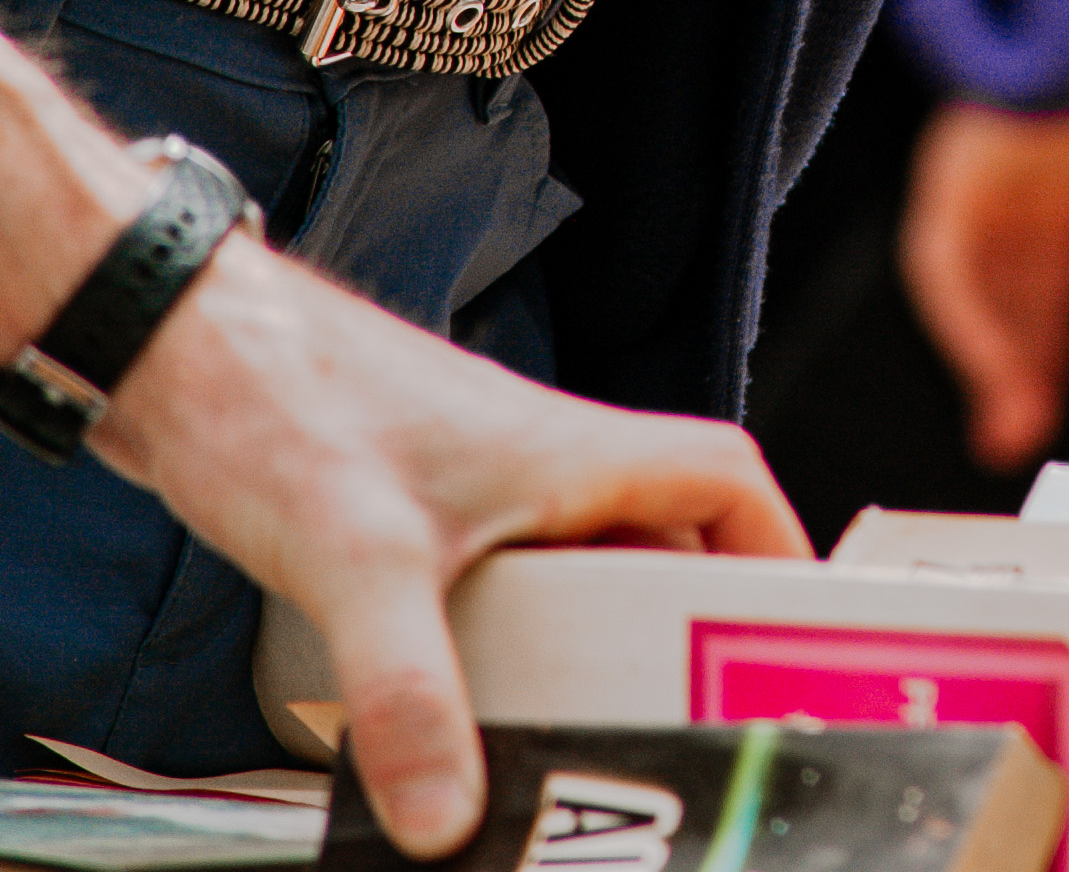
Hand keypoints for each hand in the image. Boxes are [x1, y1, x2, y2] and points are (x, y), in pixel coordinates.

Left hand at [92, 234, 806, 856]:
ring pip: (573, 570)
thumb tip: (448, 823)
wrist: (176, 342)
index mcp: (568, 448)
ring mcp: (469, 486)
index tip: (794, 630)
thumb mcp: (356, 560)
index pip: (723, 475)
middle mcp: (536, 462)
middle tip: (685, 728)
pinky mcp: (403, 513)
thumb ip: (409, 692)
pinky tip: (459, 717)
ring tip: (581, 746)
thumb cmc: (281, 403)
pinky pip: (495, 589)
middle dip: (682, 632)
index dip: (777, 544)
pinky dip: (504, 652)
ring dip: (589, 649)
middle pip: (658, 540)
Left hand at [898, 79, 1068, 472]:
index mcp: (1068, 170)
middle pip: (1004, 289)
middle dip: (1012, 363)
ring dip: (984, 352)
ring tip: (1009, 423)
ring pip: (966, 281)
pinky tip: (995, 363)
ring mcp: (978, 168)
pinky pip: (941, 257)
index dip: (1046, 346)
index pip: (1046, 278)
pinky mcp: (953, 164)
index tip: (1046, 411)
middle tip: (1019, 436)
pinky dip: (964, 317)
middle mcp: (1015, 176)